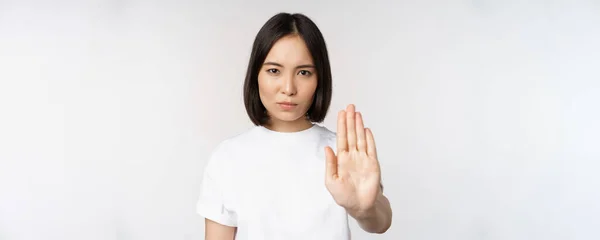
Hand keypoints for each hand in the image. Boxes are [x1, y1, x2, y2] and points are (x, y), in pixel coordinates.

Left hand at [324, 104, 381, 218]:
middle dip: (350, 120)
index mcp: (341, 159)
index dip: (341, 125)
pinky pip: (371, 149)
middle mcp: (352, 156)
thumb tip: (327, 148)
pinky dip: (369, 139)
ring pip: (361, 138)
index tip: (341, 113)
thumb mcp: (331, 181)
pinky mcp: (372, 164)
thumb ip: (330, 164)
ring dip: (359, 126)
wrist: (360, 206)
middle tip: (350, 106)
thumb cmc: (344, 196)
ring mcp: (363, 159)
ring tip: (357, 113)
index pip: (341, 138)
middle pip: (351, 134)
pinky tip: (366, 129)